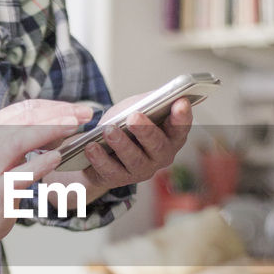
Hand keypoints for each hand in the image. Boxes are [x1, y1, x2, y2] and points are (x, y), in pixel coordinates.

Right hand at [0, 97, 92, 251]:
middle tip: (87, 113)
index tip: (79, 110)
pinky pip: (19, 175)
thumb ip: (21, 137)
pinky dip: (39, 165)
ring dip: (50, 130)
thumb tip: (58, 124)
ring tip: (74, 126)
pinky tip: (57, 158)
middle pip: (26, 119)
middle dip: (60, 114)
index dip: (56, 106)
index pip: (26, 109)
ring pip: (20, 140)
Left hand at [49, 97, 193, 203]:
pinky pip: (110, 171)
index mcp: (171, 136)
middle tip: (134, 116)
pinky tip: (91, 147)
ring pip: (134, 159)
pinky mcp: (118, 179)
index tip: (180, 102)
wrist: (103, 148)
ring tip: (109, 130)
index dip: (182, 116)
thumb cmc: (126, 124)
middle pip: (158, 146)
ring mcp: (141, 170)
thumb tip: (161, 94)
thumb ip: (150, 101)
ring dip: (121, 144)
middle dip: (146, 130)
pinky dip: (100, 159)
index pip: (181, 127)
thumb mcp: (139, 107)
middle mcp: (161, 156)